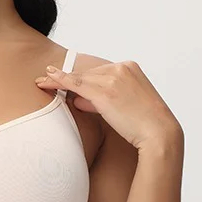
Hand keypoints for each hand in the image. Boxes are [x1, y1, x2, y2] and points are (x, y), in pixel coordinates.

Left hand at [35, 59, 181, 151]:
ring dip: (59, 79)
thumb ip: (101, 99)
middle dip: (68, 79)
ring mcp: (113, 78)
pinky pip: (76, 83)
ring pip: (80, 77)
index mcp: (131, 68)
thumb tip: (79, 98)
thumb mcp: (124, 106)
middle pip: (88, 73)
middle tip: (47, 79)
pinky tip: (47, 78)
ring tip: (42, 81)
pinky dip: (60, 80)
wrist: (159, 133)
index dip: (81, 78)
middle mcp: (122, 68)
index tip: (67, 78)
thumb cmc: (144, 125)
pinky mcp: (105, 91)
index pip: (99, 71)